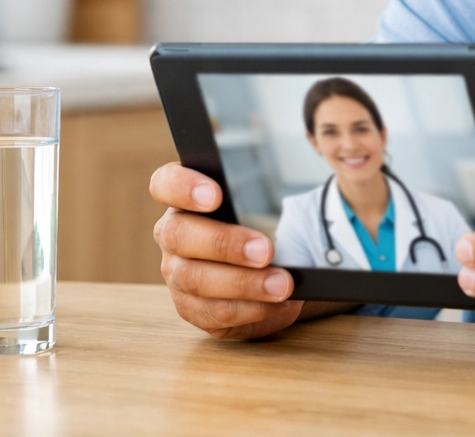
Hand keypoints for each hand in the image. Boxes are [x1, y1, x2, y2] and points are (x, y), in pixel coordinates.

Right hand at [150, 162, 301, 338]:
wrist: (277, 268)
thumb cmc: (270, 222)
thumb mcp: (271, 197)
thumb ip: (275, 183)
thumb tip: (309, 162)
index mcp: (186, 197)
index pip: (165, 183)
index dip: (183, 187)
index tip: (214, 195)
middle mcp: (173, 234)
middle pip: (179, 235)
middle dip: (224, 243)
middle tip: (265, 251)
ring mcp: (178, 273)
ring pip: (195, 279)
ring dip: (243, 283)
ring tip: (282, 284)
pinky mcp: (192, 308)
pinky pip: (214, 312)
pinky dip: (251, 309)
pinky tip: (278, 303)